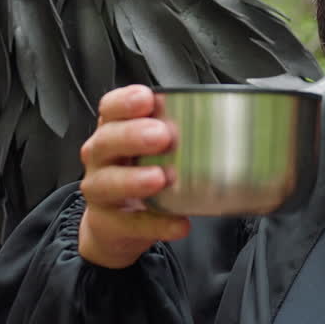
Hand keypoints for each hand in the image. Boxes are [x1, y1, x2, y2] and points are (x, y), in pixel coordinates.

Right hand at [78, 84, 190, 268]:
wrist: (115, 224)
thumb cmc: (139, 172)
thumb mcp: (150, 148)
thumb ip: (175, 131)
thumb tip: (225, 120)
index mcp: (113, 131)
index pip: (110, 108)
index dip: (125, 101)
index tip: (147, 98)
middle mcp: (101, 157)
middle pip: (106, 141)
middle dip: (133, 135)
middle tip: (162, 136)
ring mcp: (100, 191)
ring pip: (107, 182)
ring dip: (134, 179)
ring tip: (160, 178)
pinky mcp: (107, 223)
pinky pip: (129, 224)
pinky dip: (156, 224)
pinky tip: (178, 223)